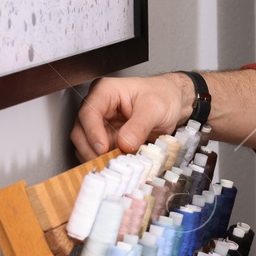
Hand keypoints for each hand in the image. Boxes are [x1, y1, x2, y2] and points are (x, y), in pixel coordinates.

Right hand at [72, 73, 192, 160]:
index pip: (89, 112)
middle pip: (81, 130)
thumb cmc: (164, 96)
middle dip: (91, 148)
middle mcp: (99, 107)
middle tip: (105, 160)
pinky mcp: (107, 138)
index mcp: (106, 91)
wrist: (174, 103)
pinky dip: (103, 160)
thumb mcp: (155, 108)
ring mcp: (102, 124)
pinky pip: (97, 153)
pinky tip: (115, 164)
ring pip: (85, 144)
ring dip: (96, 157)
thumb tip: (125, 143)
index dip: (92, 132)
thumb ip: (139, 126)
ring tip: (112, 164)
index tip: (102, 148)